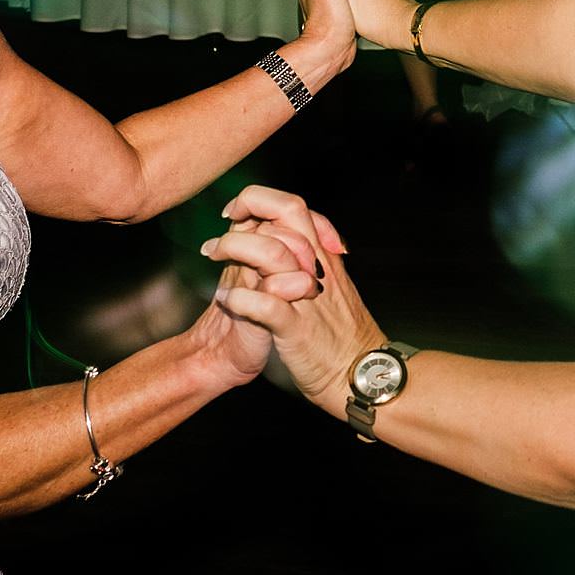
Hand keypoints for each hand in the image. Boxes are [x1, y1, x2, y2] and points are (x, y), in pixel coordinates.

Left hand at [206, 184, 377, 417]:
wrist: (360, 374)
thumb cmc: (339, 334)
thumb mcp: (328, 286)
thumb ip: (306, 260)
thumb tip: (277, 237)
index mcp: (321, 255)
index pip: (292, 205)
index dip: (257, 200)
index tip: (235, 213)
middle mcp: (316, 266)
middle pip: (286, 212)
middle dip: (246, 211)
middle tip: (220, 231)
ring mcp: (307, 296)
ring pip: (273, 251)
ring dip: (234, 248)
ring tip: (214, 260)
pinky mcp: (297, 329)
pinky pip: (266, 304)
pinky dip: (241, 298)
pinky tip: (227, 299)